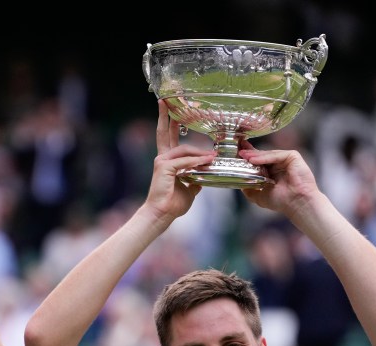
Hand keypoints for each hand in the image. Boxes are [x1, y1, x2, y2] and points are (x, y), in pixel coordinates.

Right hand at [143, 101, 215, 221]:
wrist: (163, 214)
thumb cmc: (174, 203)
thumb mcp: (190, 187)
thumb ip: (196, 176)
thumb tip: (205, 173)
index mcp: (168, 161)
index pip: (168, 137)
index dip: (169, 122)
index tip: (170, 109)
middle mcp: (162, 157)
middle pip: (165, 132)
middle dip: (168, 116)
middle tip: (168, 101)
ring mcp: (162, 161)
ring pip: (185, 150)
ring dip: (200, 153)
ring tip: (213, 156)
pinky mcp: (164, 167)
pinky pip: (185, 161)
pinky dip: (197, 162)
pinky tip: (206, 163)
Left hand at [238, 145, 318, 212]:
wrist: (296, 203)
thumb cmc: (281, 201)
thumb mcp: (258, 196)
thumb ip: (248, 189)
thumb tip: (238, 183)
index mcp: (271, 172)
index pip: (257, 161)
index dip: (247, 157)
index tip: (236, 153)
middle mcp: (278, 164)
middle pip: (261, 155)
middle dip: (248, 153)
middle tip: (237, 151)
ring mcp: (285, 160)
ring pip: (267, 154)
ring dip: (254, 155)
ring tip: (242, 156)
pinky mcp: (292, 157)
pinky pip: (276, 155)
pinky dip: (264, 157)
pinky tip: (253, 160)